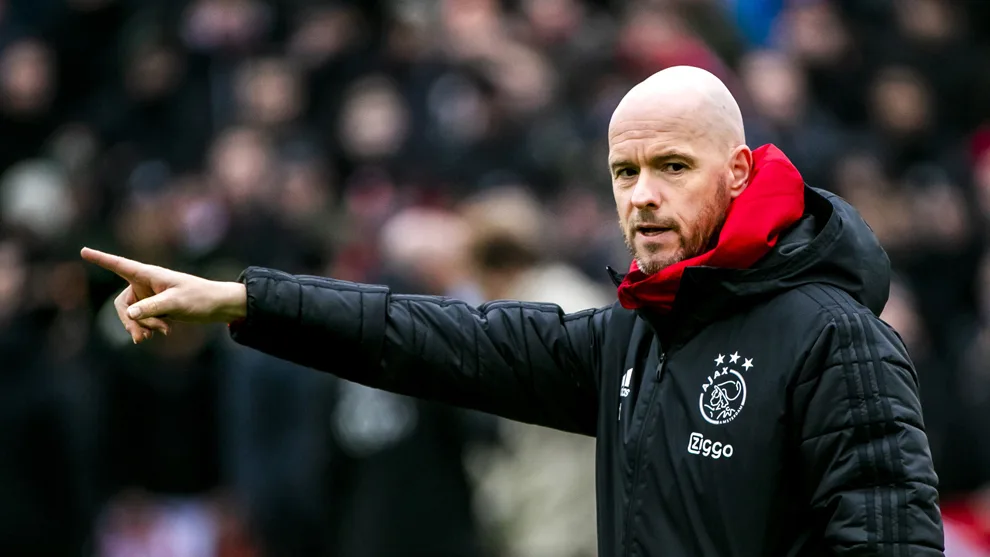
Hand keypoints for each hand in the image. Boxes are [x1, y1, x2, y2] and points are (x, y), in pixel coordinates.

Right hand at [80, 247, 246, 343]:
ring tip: (160, 332)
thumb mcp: (176, 303)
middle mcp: (146, 284)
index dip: (101, 259)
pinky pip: (143, 320)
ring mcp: (150, 297)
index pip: (120, 265)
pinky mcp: (156, 308)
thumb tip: (129, 314)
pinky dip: (150, 327)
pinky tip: (165, 332)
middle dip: (132, 321)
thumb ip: (152, 308)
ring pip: (133, 315)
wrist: (218, 306)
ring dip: (143, 326)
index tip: (83, 251)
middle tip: (142, 337)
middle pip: (123, 304)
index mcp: (149, 274)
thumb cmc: (200, 297)